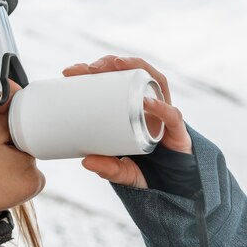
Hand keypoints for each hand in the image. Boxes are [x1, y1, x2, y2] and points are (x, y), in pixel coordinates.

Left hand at [61, 55, 192, 188]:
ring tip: (118, 65)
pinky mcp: (177, 128)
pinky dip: (161, 107)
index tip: (69, 71)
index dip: (91, 71)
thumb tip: (86, 162)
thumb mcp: (121, 169)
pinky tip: (147, 103)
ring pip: (154, 79)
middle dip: (110, 63)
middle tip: (90, 68)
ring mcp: (163, 112)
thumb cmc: (144, 167)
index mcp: (129, 107)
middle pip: (130, 73)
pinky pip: (171, 114)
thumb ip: (108, 167)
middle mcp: (147, 103)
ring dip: (136, 67)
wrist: (174, 183)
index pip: (111, 80)